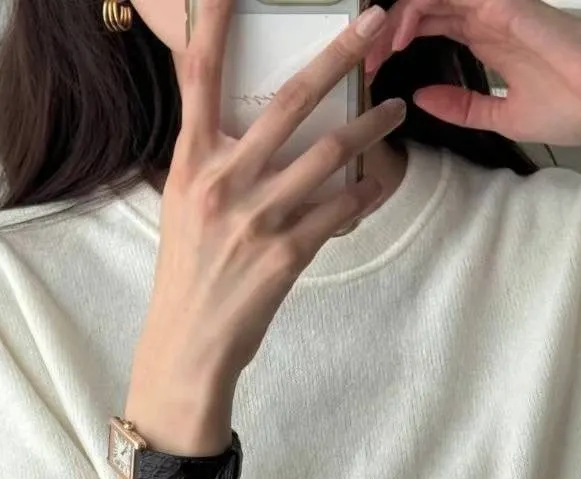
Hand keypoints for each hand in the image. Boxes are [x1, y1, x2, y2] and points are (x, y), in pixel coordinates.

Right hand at [134, 0, 407, 393]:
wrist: (189, 345)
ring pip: (331, 151)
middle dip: (338, 55)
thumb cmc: (188, 275)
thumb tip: (240, 122)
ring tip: (397, 111)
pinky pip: (340, 208)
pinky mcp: (287, 252)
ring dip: (372, 125)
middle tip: (372, 24)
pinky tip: (379, 180)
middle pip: (290, 99)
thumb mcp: (183, 205)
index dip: (214, 22)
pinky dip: (365, 191)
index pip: (199, 76)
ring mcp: (257, 216)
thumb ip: (211, 159)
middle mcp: (223, 180)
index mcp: (191, 161)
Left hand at [364, 0, 580, 146]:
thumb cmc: (576, 105)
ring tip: (376, 51)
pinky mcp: (503, 5)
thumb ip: (462, 107)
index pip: (430, 27)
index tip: (375, 74)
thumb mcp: (501, 117)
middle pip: (423, 9)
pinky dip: (418, 9)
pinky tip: (400, 35)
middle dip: (386, 34)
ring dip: (396, 20)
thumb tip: (422, 101)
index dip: (397, 43)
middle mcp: (488, 18)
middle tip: (365, 63)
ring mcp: (495, 8)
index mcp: (488, 40)